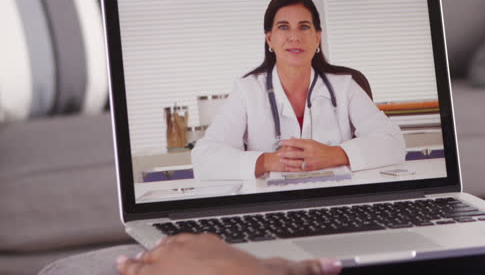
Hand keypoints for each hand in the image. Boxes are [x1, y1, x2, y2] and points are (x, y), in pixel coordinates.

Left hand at [116, 233, 340, 274]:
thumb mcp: (277, 272)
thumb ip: (304, 269)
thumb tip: (334, 266)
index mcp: (210, 245)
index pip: (196, 242)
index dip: (188, 248)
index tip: (183, 249)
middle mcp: (184, 250)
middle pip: (169, 250)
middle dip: (159, 255)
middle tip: (150, 257)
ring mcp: (163, 264)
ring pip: (146, 261)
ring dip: (136, 264)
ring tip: (126, 263)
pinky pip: (134, 272)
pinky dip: (128, 269)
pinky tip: (122, 265)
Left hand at [277, 138, 349, 171]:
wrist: (332, 156)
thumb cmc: (323, 149)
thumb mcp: (312, 142)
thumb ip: (301, 141)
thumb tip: (292, 138)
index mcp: (310, 145)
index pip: (296, 143)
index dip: (287, 142)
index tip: (281, 142)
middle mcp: (310, 153)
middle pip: (294, 153)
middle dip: (285, 153)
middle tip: (279, 153)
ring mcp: (310, 161)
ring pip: (296, 162)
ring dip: (287, 161)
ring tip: (281, 160)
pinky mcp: (311, 168)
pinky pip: (300, 169)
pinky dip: (293, 168)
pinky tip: (288, 167)